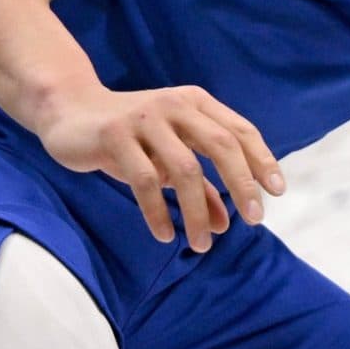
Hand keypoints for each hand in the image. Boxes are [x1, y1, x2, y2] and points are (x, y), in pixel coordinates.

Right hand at [36, 82, 284, 251]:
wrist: (71, 114)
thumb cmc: (131, 139)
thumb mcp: (169, 158)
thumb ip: (200, 186)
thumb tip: (228, 224)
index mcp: (198, 103)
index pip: (241, 131)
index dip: (261, 160)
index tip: (277, 191)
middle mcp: (177, 105)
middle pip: (222, 145)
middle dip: (242, 185)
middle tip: (255, 220)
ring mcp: (146, 118)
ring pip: (184, 169)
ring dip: (197, 211)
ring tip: (202, 245)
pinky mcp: (115, 136)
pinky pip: (144, 180)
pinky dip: (158, 211)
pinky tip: (166, 235)